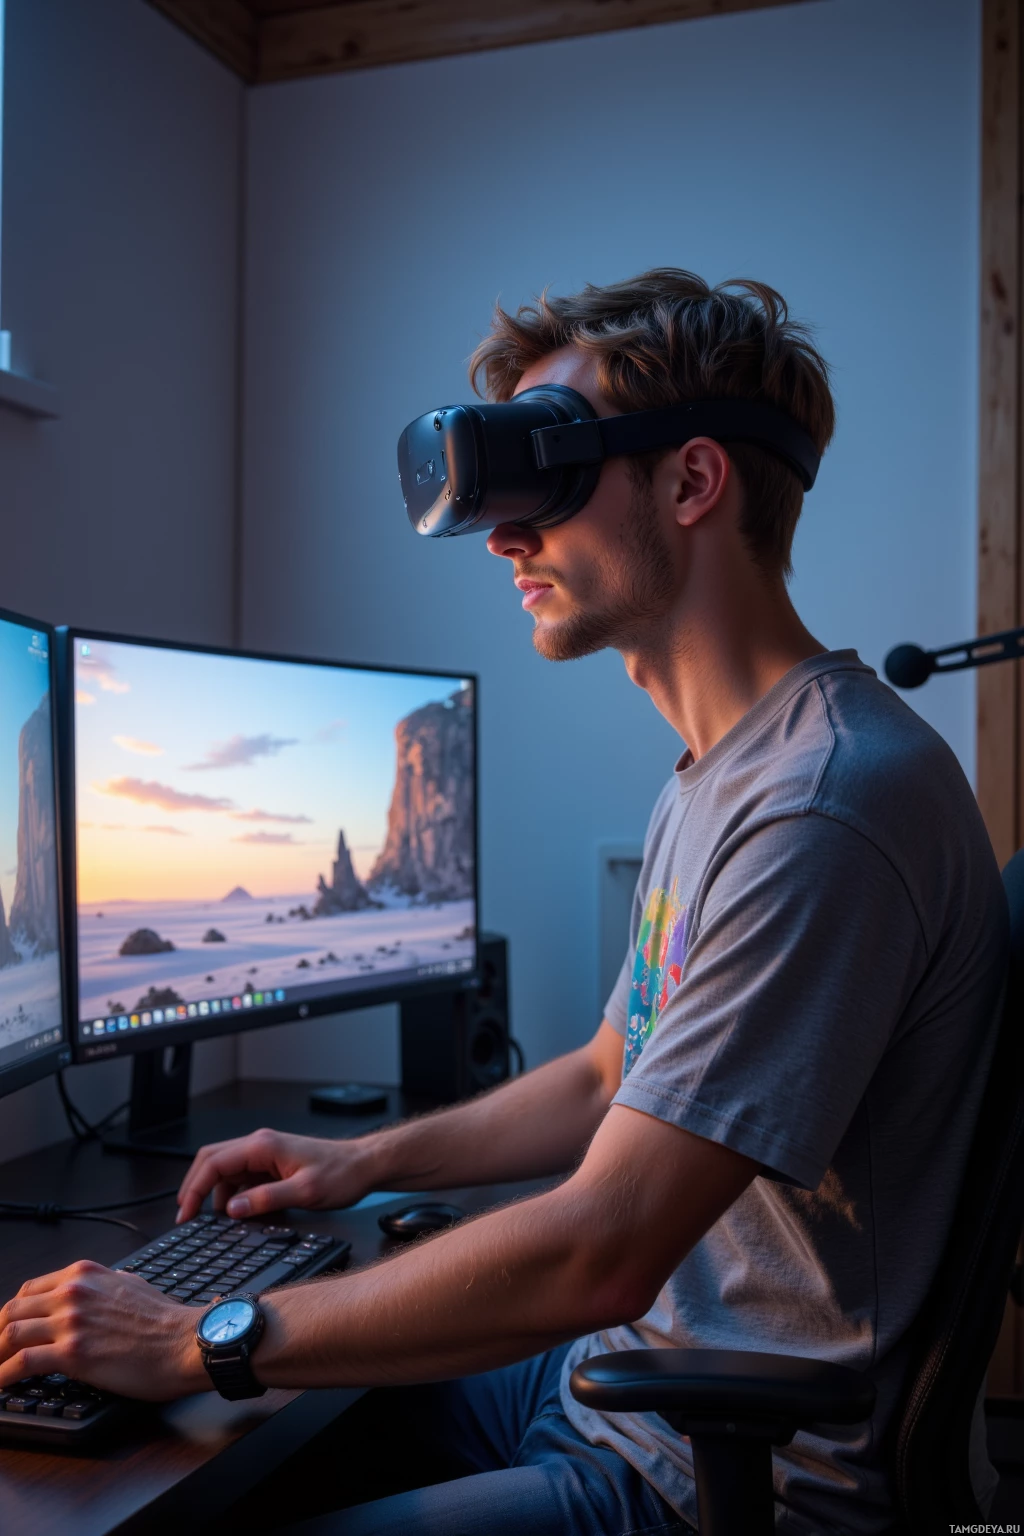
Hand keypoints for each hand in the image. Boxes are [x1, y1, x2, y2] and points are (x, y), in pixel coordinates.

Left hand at [0, 1261, 206, 1399]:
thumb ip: (105, 1285)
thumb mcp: (131, 1284)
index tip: (7, 1331)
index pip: (28, 1290)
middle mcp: (72, 1292)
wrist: (184, 1342)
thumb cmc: (165, 1320)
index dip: (12, 1314)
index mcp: (83, 1274)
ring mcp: (70, 1321)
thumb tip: (96, 1291)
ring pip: (9, 1334)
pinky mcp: (72, 1353)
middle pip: (11, 1311)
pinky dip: (2, 1376)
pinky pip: (21, 1364)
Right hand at [176, 1127, 373, 1222]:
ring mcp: (266, 1154)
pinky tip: (234, 1212)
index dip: (194, 1188)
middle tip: (185, 1216)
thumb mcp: (304, 1192)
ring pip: (225, 1169)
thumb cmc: (341, 1174)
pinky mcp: (272, 1164)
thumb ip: (266, 1199)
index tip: (185, 1213)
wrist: (364, 1166)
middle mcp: (260, 1144)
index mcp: (263, 1145)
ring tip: (207, 1219)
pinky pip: (241, 1176)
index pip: (214, 1162)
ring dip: (212, 1191)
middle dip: (194, 1186)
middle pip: (212, 1160)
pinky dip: (230, 1193)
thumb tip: (232, 1209)